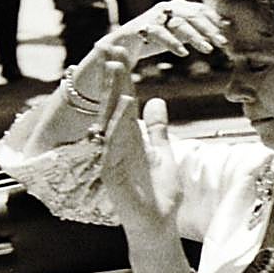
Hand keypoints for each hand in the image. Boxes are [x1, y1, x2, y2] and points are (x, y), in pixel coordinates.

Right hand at [96, 62, 181, 238]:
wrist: (158, 225)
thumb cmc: (160, 194)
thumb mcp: (163, 154)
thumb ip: (159, 129)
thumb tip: (157, 101)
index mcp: (130, 139)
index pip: (124, 101)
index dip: (122, 77)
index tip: (120, 53)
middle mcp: (117, 144)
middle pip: (113, 104)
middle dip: (112, 76)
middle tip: (109, 47)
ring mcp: (111, 157)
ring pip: (111, 119)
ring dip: (114, 92)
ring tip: (117, 66)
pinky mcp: (111, 172)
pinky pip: (115, 143)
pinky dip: (120, 123)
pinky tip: (125, 103)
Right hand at [97, 0, 224, 67]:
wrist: (125, 44)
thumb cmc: (157, 38)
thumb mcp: (181, 34)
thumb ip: (198, 31)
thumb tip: (225, 28)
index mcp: (178, 6)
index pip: (201, 9)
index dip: (215, 20)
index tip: (228, 32)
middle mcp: (168, 7)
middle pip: (193, 15)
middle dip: (209, 29)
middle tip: (222, 43)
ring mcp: (155, 16)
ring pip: (179, 23)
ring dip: (195, 36)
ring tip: (208, 49)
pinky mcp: (144, 27)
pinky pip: (161, 33)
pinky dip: (173, 43)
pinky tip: (184, 53)